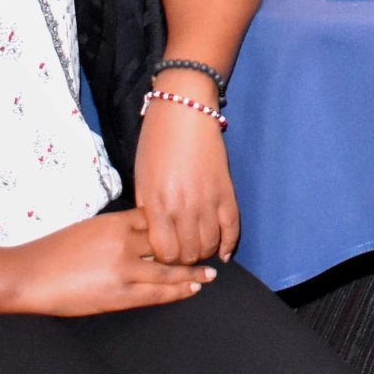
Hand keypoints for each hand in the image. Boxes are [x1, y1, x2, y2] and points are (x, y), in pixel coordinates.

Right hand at [10, 210, 211, 316]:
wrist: (29, 275)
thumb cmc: (54, 251)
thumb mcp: (89, 229)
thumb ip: (116, 230)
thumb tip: (139, 233)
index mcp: (116, 221)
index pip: (159, 219)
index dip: (180, 224)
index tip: (197, 225)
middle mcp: (124, 242)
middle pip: (169, 243)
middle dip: (192, 248)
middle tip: (212, 250)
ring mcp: (124, 269)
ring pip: (168, 270)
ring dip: (192, 273)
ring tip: (209, 275)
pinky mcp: (119, 294)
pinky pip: (156, 293)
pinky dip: (177, 291)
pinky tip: (191, 289)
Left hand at [134, 85, 240, 265]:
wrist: (184, 112)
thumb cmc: (156, 143)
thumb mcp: (141, 180)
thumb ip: (147, 211)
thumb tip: (155, 238)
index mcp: (156, 204)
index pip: (164, 253)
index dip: (164, 260)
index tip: (164, 255)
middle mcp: (183, 208)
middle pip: (188, 253)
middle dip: (184, 259)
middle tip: (181, 253)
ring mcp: (208, 201)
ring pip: (210, 245)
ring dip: (204, 252)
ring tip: (198, 248)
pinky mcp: (226, 192)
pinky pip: (232, 229)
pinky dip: (229, 245)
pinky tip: (223, 253)